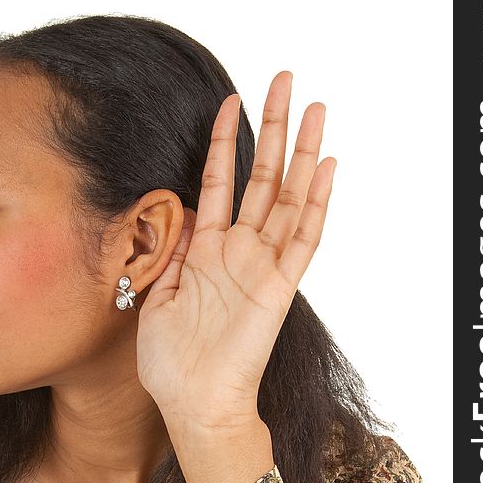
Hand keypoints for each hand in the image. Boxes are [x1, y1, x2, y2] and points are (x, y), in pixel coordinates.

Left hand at [136, 71, 335, 429]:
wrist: (192, 402)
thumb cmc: (170, 358)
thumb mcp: (155, 294)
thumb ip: (168, 250)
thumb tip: (175, 211)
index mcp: (206, 249)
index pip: (220, 181)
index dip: (225, 140)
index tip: (231, 100)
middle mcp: (239, 249)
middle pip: (262, 176)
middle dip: (274, 128)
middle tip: (286, 81)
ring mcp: (262, 265)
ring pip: (288, 196)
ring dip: (302, 152)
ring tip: (316, 108)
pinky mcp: (280, 287)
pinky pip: (304, 239)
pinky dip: (317, 203)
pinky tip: (326, 167)